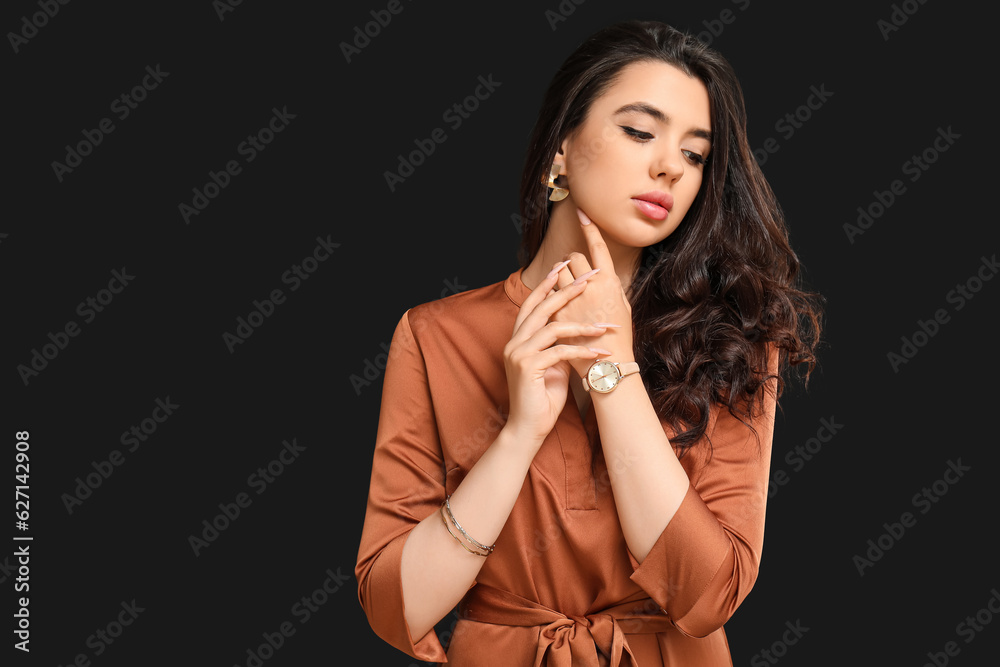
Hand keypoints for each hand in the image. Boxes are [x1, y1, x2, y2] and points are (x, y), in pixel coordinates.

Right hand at [502, 260, 612, 445]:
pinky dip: (582, 351)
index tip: (565, 265)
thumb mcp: (553, 365)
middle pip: (541, 308)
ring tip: (606, 326)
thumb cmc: (543, 398)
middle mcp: (514, 342)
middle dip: (566, 290)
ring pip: (553, 328)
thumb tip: (576, 327)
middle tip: (588, 277)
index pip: (532, 304)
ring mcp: (518, 354)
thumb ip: (558, 344)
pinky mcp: (527, 367)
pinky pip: (560, 352)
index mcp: (517, 339)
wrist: (529, 427)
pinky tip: (600, 353)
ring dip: (583, 326)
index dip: (547, 283)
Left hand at [551, 208, 634, 376]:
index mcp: (609, 283)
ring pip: (557, 274)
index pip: (597, 248)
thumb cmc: (619, 337)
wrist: (607, 365)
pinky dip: (552, 294)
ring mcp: (572, 300)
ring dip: (559, 275)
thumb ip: (611, 286)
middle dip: (570, 261)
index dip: (590, 229)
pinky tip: (555, 301)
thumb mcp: (623, 307)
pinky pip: (549, 294)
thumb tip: (601, 272)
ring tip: (562, 284)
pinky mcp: (558, 314)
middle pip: (572, 258)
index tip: (582, 213)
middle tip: (571, 269)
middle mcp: (590, 288)